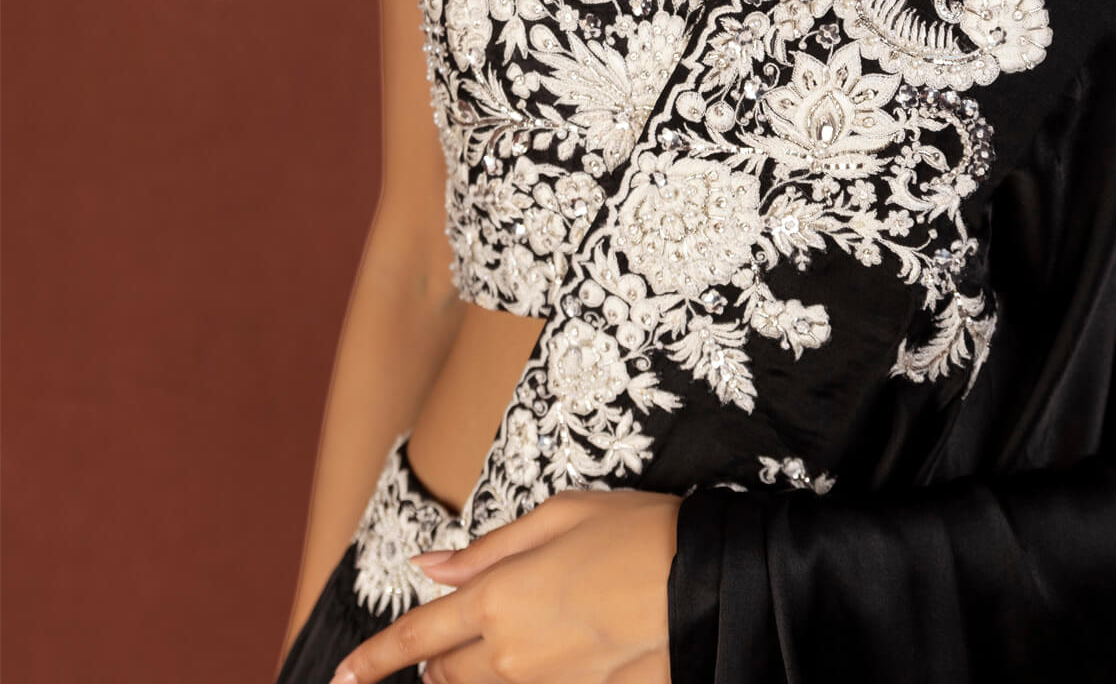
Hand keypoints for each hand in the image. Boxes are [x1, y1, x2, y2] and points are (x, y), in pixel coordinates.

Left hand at [327, 486, 681, 683]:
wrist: (706, 585)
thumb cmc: (637, 532)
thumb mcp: (560, 516)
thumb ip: (487, 549)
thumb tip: (429, 565)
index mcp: (499, 597)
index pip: (416, 640)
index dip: (370, 662)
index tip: (339, 679)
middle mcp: (511, 654)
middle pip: (445, 673)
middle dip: (437, 657)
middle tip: (461, 624)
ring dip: (476, 670)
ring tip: (514, 631)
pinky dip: (519, 676)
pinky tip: (549, 647)